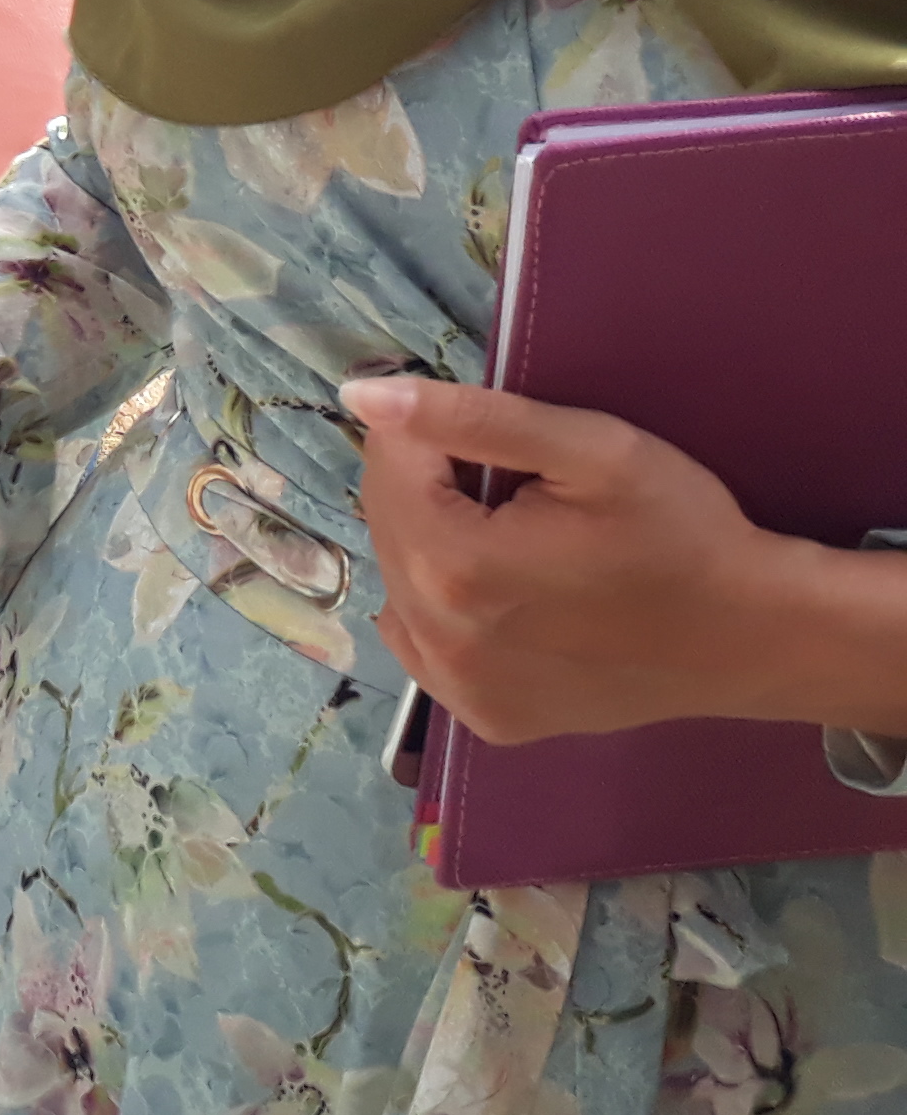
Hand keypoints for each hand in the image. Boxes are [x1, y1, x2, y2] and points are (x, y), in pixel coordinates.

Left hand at [345, 375, 855, 744]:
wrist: (754, 636)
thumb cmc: (681, 531)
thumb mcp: (589, 449)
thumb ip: (468, 417)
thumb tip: (361, 395)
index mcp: (455, 565)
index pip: (388, 465)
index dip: (432, 436)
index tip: (494, 442)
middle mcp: (440, 640)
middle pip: (389, 526)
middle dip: (431, 491)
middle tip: (512, 488)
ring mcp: (461, 691)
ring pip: (402, 584)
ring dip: (435, 548)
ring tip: (514, 540)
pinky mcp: (488, 719)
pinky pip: (427, 644)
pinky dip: (446, 610)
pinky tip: (503, 596)